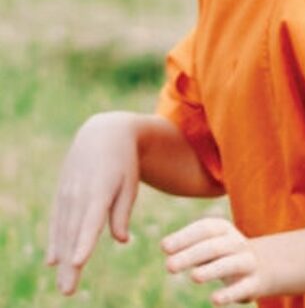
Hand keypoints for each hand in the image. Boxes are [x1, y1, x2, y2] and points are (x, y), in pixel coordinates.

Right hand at [46, 112, 141, 294]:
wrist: (102, 135)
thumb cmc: (123, 162)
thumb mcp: (129, 183)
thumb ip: (122, 212)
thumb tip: (121, 240)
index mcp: (100, 190)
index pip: (91, 221)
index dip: (84, 243)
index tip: (78, 263)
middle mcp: (79, 195)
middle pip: (74, 235)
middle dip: (70, 264)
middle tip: (68, 290)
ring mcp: (67, 195)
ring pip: (64, 232)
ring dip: (62, 259)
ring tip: (63, 284)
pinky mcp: (62, 196)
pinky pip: (58, 223)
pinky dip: (56, 242)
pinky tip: (54, 261)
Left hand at [163, 217, 263, 305]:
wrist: (262, 266)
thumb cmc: (222, 254)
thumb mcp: (207, 244)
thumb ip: (187, 244)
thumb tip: (165, 246)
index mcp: (224, 230)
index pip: (205, 229)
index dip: (185, 237)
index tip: (164, 248)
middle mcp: (237, 244)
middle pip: (215, 247)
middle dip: (192, 255)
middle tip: (169, 266)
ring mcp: (247, 263)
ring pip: (231, 264)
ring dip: (212, 270)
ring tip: (194, 277)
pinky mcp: (253, 284)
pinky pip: (242, 288)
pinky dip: (229, 294)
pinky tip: (215, 300)